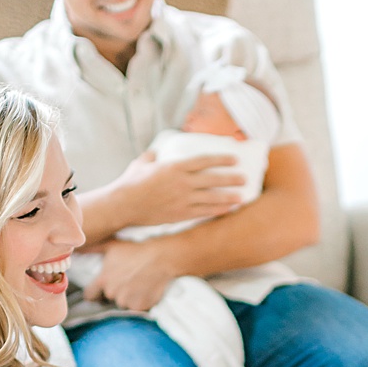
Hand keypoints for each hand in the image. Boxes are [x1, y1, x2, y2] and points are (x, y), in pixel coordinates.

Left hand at [84, 237, 178, 311]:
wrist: (161, 257)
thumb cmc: (135, 250)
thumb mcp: (113, 246)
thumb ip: (94, 249)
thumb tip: (77, 248)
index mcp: (103, 280)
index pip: (90, 295)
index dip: (95, 293)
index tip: (100, 291)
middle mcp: (112, 293)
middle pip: (109, 298)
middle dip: (116, 291)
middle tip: (127, 280)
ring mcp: (126, 301)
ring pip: (124, 303)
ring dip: (129, 297)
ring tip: (139, 283)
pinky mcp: (140, 307)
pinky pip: (137, 308)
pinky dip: (141, 301)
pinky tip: (146, 289)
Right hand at [116, 151, 244, 226]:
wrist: (123, 204)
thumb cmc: (130, 183)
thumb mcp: (141, 163)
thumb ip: (152, 156)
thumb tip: (156, 152)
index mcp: (175, 167)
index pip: (204, 161)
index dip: (221, 159)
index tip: (234, 159)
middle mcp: (182, 182)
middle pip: (213, 179)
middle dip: (231, 178)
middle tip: (244, 178)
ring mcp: (182, 199)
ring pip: (212, 197)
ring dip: (229, 196)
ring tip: (242, 196)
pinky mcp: (180, 214)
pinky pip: (203, 212)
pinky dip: (217, 210)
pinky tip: (227, 209)